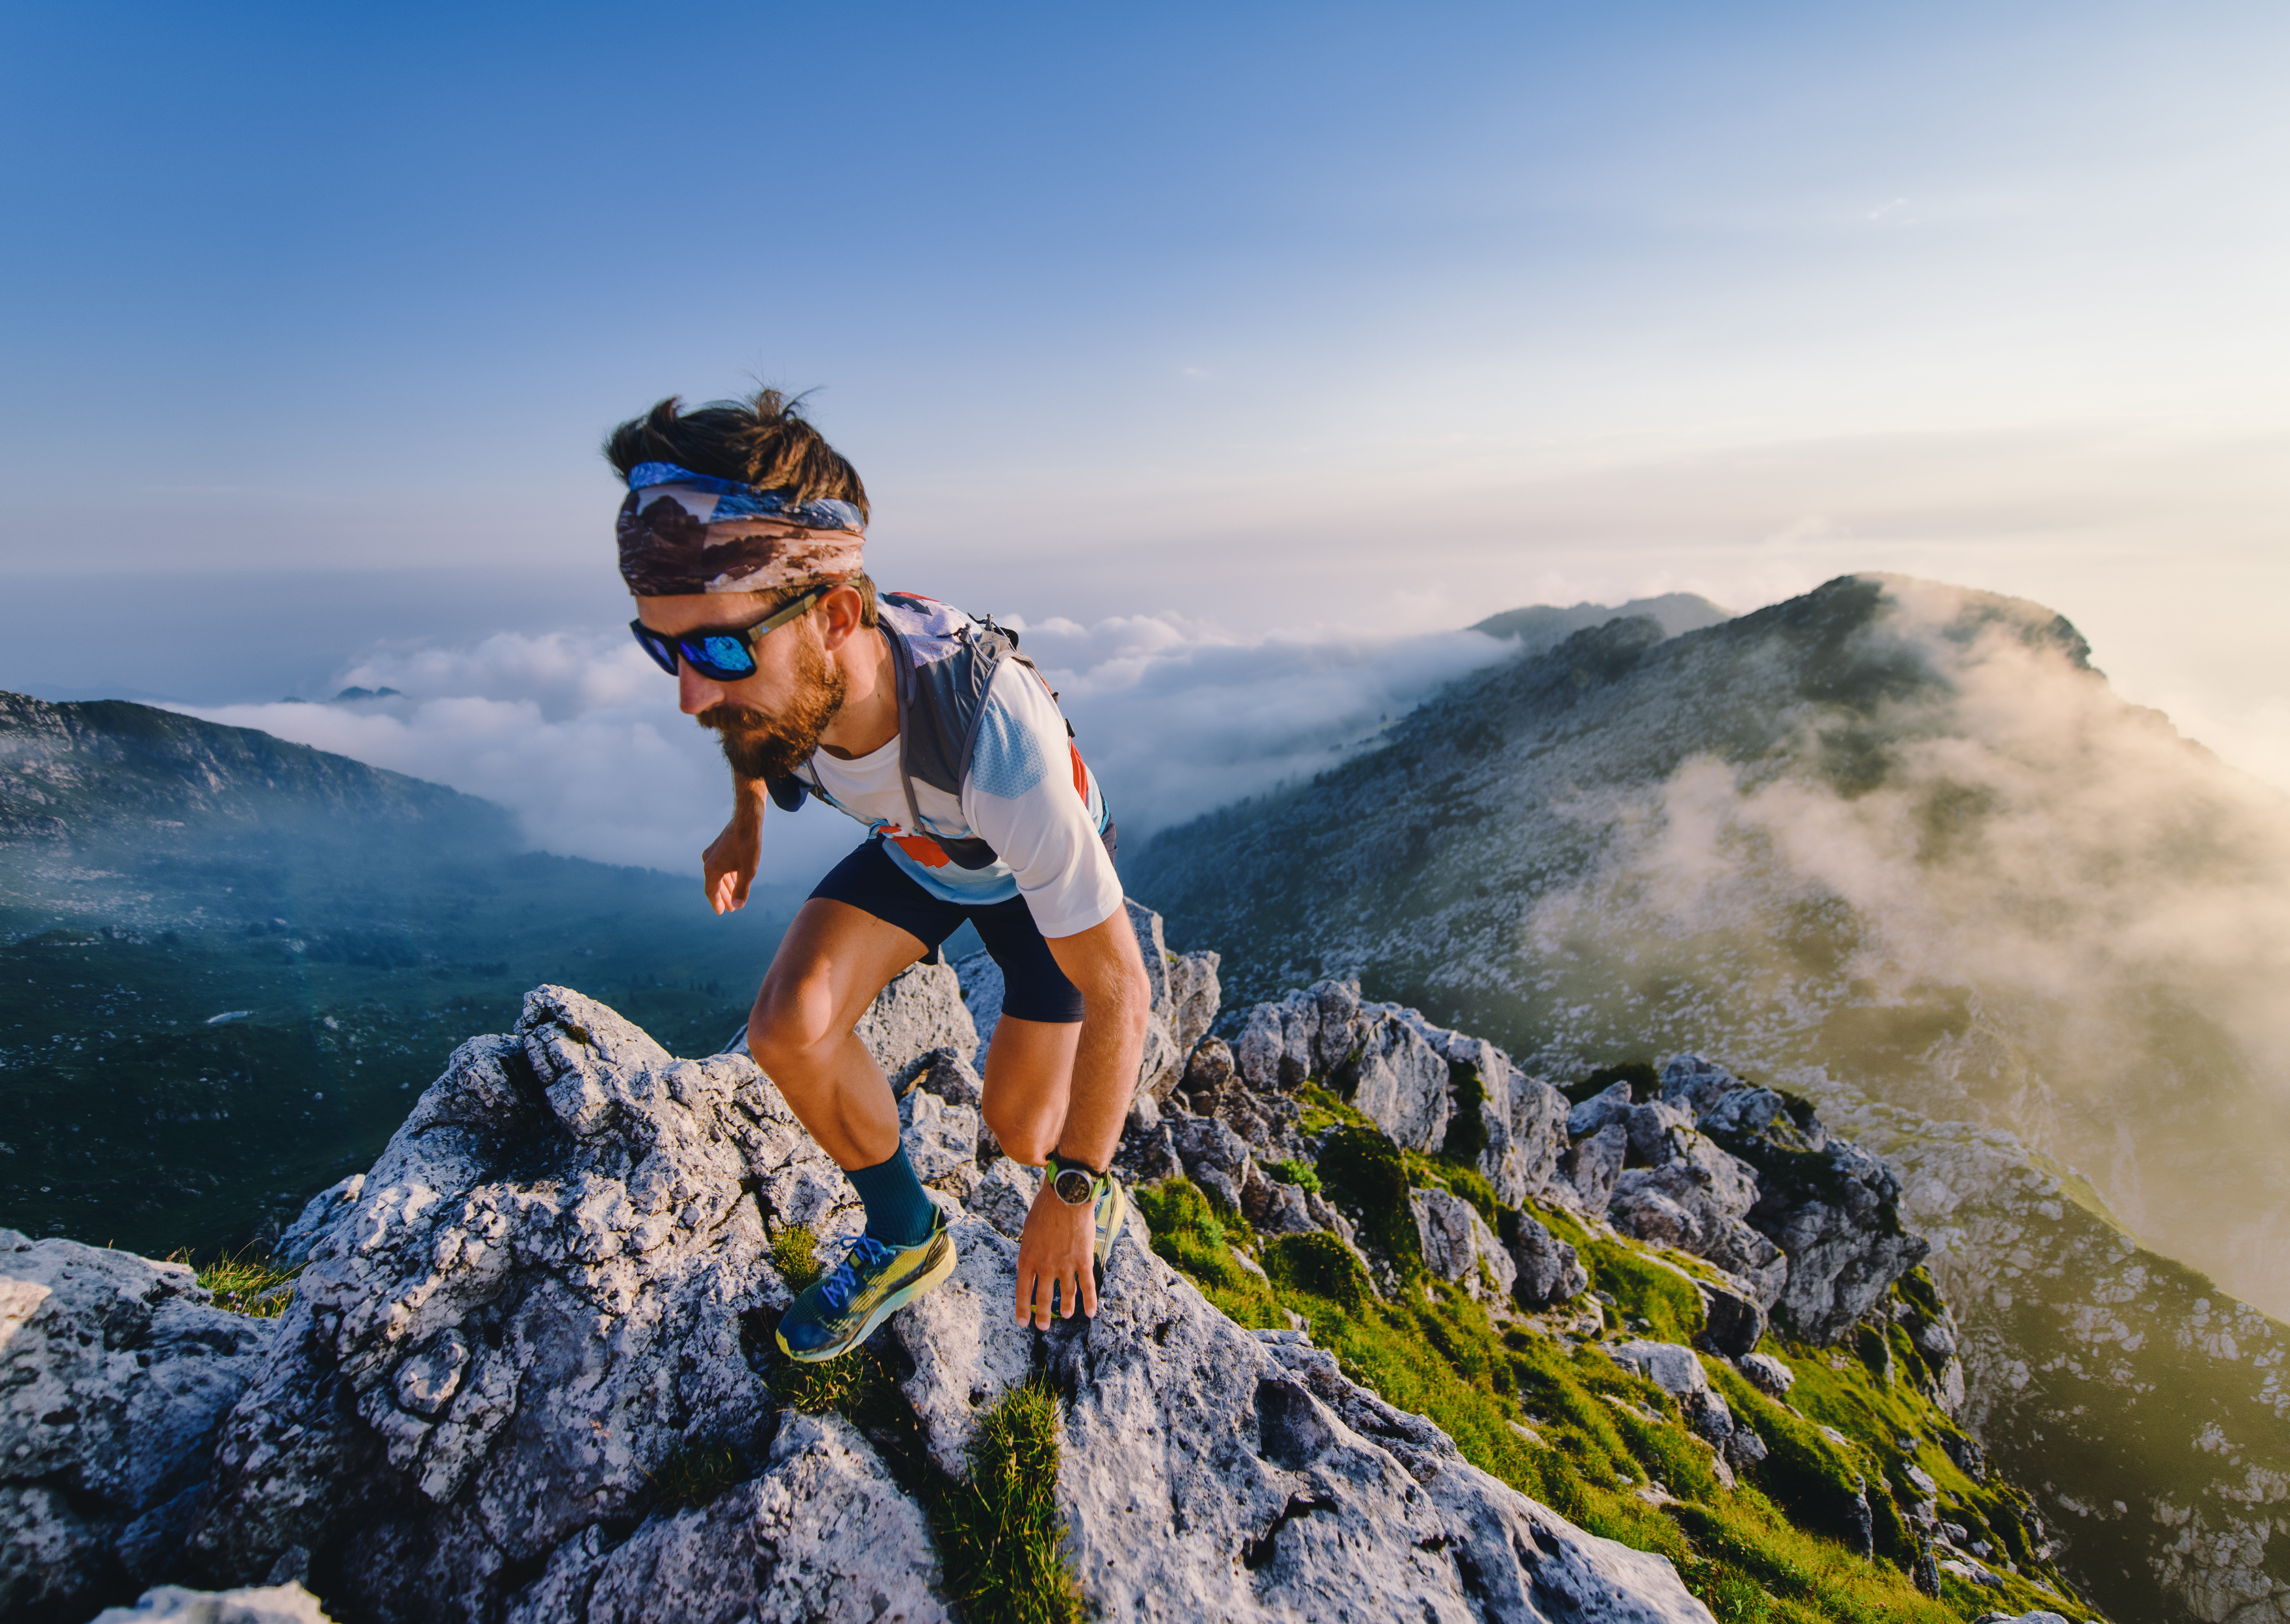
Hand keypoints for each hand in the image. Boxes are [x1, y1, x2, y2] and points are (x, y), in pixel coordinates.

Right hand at [702, 804, 760, 914]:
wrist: (747, 821)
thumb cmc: (748, 846)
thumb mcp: (748, 871)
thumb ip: (741, 890)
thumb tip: (737, 906)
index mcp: (712, 869)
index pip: (711, 891)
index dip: (716, 903)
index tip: (721, 912)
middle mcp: (708, 861)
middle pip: (714, 884)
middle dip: (723, 897)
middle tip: (731, 908)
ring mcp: (712, 853)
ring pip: (718, 875)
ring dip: (726, 886)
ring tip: (733, 896)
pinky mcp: (718, 846)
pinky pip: (720, 866)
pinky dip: (726, 875)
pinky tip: (734, 879)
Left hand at [1014, 1176, 1097, 1327]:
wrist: (1065, 1197)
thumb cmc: (1044, 1209)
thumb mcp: (1027, 1233)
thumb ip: (1026, 1253)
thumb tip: (1023, 1269)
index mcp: (1027, 1259)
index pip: (1023, 1291)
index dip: (1023, 1309)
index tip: (1022, 1322)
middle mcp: (1045, 1266)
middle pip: (1043, 1297)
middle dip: (1043, 1315)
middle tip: (1042, 1327)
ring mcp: (1065, 1265)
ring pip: (1066, 1295)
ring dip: (1065, 1308)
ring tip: (1066, 1315)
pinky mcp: (1083, 1261)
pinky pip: (1087, 1286)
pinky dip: (1090, 1301)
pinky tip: (1091, 1312)